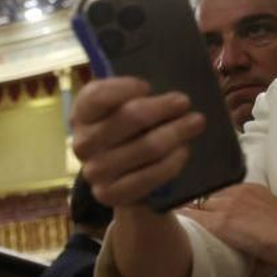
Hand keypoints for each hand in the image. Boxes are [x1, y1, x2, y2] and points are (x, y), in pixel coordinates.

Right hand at [71, 77, 205, 206]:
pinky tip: (183, 151)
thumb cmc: (126, 132)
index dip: (125, 87)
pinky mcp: (110, 194)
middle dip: (163, 107)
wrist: (120, 177)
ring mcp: (95, 172)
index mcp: (81, 115)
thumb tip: (174, 82)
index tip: (148, 86)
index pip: (97, 96)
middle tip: (184, 102)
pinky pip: (151, 175)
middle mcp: (83, 144)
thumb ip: (133, 94)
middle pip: (130, 117)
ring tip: (195, 123)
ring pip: (147, 146)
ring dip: (177, 132)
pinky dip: (173, 161)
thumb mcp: (120, 107)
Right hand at [183, 183, 276, 269]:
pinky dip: (226, 196)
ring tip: (215, 214)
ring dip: (210, 203)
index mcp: (220, 223)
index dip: (181, 221)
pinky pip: (228, 188)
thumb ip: (224, 257)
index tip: (180, 229)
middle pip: (197, 203)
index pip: (187, 215)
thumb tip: (216, 261)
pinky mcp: (252, 186)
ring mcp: (239, 192)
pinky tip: (232, 205)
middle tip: (198, 225)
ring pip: (212, 194)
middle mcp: (226, 203)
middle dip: (195, 213)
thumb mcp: (244, 264)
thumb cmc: (275, 256)